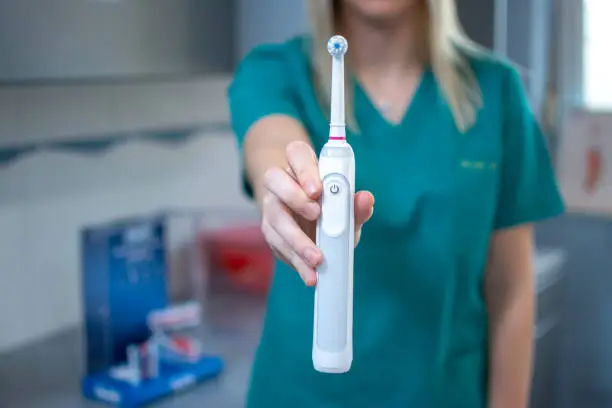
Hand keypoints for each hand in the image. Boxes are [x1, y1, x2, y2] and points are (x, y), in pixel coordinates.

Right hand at [260, 140, 373, 285]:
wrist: (307, 223)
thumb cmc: (329, 207)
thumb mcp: (345, 206)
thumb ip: (355, 204)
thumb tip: (366, 199)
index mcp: (301, 165)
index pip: (296, 153)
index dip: (304, 168)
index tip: (318, 190)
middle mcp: (281, 182)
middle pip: (274, 178)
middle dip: (294, 198)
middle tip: (316, 215)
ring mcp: (272, 206)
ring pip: (274, 217)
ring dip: (296, 240)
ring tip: (317, 258)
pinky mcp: (270, 231)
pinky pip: (277, 244)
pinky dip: (296, 261)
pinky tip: (310, 274)